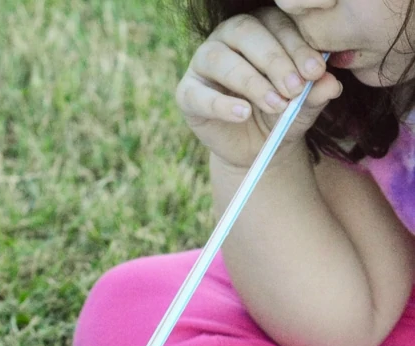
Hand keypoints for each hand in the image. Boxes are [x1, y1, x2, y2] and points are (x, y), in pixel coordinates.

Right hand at [175, 6, 342, 170]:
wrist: (256, 148)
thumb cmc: (280, 115)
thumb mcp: (303, 106)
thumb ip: (315, 93)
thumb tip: (332, 84)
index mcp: (260, 27)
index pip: (277, 23)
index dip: (297, 46)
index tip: (317, 72)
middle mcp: (228, 37)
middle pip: (247, 33)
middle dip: (275, 61)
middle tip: (296, 88)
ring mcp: (203, 62)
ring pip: (222, 59)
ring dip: (251, 81)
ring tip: (276, 105)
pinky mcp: (187, 92)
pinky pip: (200, 94)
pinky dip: (222, 105)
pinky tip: (243, 114)